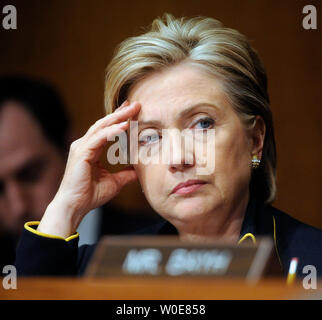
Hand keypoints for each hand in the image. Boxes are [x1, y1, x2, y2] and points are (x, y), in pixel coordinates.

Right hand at [38, 100, 140, 237]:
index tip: (132, 111)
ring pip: (101, 127)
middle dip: (120, 113)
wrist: (75, 207)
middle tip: (135, 104)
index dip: (119, 120)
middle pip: (104, 124)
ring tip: (132, 110)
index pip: (107, 130)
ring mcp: (81, 147)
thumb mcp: (115, 182)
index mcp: (90, 150)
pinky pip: (99, 138)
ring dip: (118, 118)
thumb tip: (139, 171)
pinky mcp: (81, 153)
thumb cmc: (90, 195)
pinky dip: (112, 131)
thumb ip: (126, 174)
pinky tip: (124, 126)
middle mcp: (84, 145)